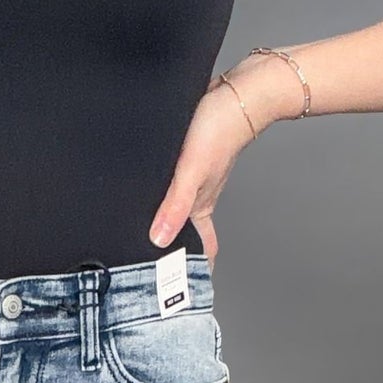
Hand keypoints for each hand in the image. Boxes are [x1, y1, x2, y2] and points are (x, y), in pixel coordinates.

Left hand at [150, 55, 293, 259]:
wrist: (241, 88)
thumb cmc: (220, 126)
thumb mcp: (191, 170)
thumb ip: (175, 205)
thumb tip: (158, 241)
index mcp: (201, 207)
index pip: (201, 250)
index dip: (192, 272)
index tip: (178, 294)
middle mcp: (198, 197)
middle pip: (185, 234)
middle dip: (172, 255)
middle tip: (149, 275)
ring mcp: (194, 180)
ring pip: (178, 211)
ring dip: (165, 226)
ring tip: (141, 243)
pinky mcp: (188, 160)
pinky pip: (175, 189)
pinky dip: (164, 199)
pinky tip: (148, 196)